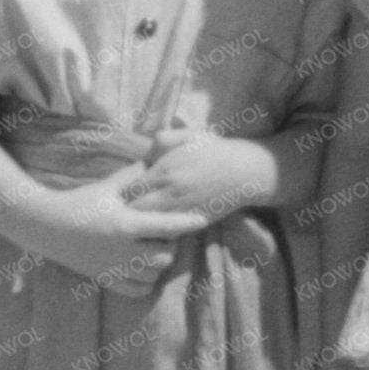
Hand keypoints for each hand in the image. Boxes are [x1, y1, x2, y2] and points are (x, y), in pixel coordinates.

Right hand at [6, 169, 211, 295]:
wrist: (44, 225)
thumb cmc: (77, 202)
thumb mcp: (106, 187)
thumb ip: (133, 176)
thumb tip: (155, 157)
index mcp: (124, 224)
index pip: (166, 225)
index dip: (187, 222)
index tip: (202, 219)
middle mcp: (122, 250)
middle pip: (165, 254)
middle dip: (169, 244)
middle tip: (163, 232)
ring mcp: (114, 268)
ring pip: (154, 273)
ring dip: (159, 262)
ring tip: (153, 248)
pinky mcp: (106, 279)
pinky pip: (139, 289)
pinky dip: (146, 281)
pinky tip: (141, 267)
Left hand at [129, 132, 275, 221]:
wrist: (247, 170)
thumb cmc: (215, 150)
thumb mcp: (187, 136)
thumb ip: (161, 140)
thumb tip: (145, 153)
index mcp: (165, 170)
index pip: (129, 189)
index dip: (122, 193)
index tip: (121, 193)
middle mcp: (171, 192)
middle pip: (135, 210)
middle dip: (128, 211)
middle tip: (126, 210)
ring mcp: (184, 209)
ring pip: (151, 226)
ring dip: (143, 224)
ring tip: (139, 222)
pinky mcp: (196, 221)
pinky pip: (172, 233)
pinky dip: (162, 232)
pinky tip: (159, 228)